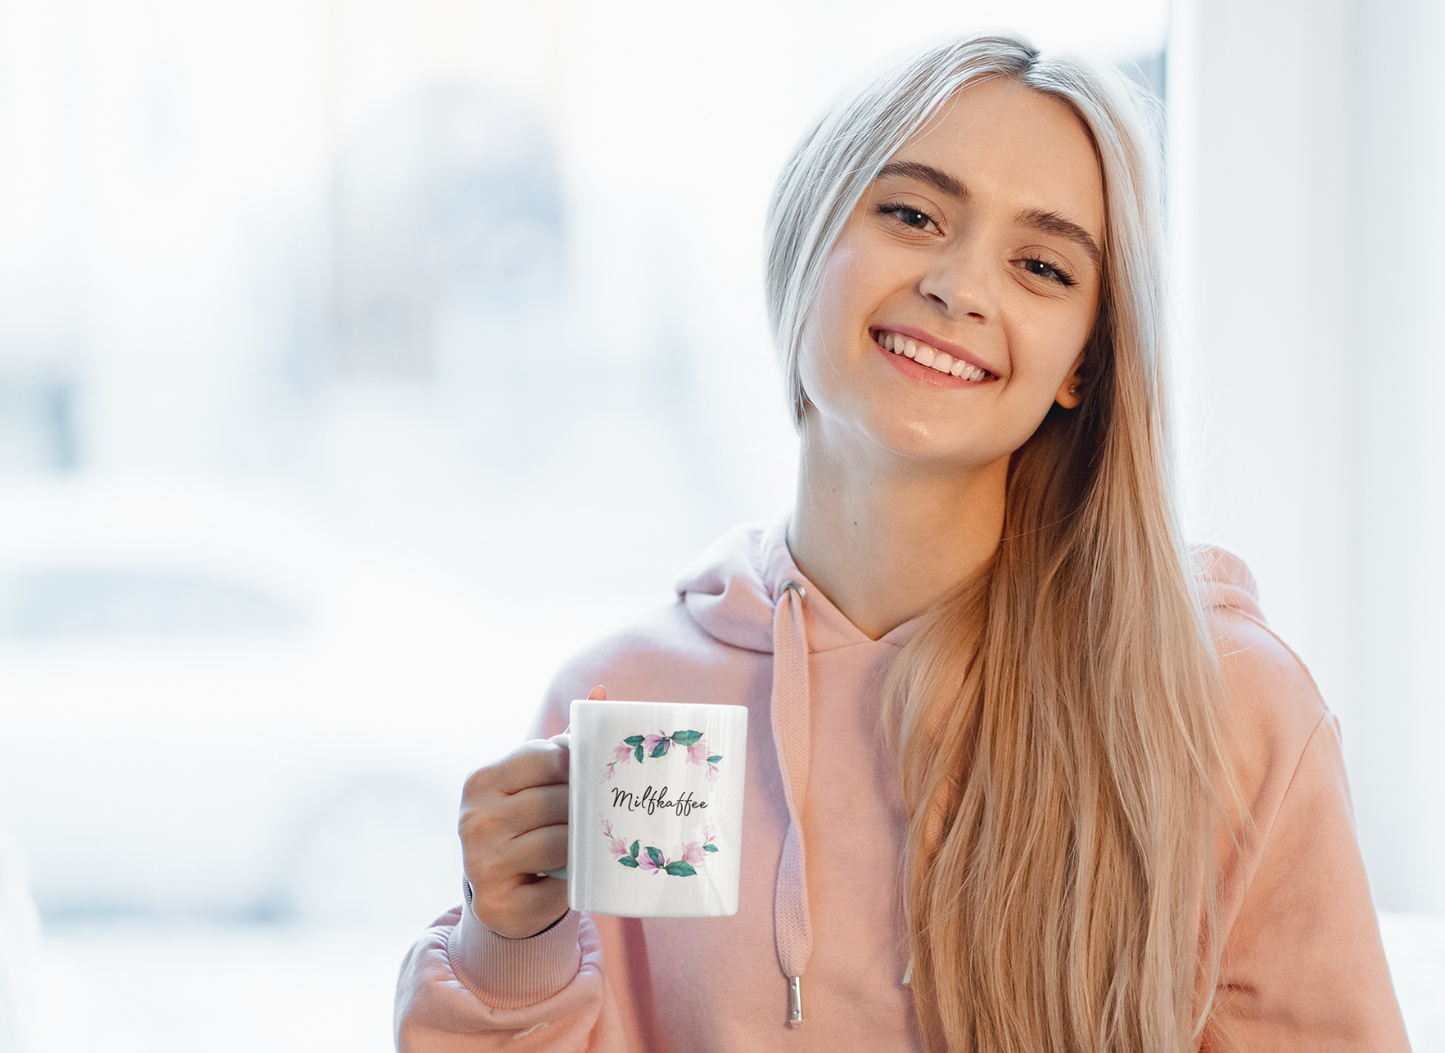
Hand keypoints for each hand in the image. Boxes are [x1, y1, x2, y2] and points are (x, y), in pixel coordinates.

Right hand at [458, 686, 604, 937]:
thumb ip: (565, 743)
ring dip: (585, 844)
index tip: (599, 773)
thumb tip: (602, 695)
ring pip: (558, 844)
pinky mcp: (497, 905)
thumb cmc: (529, 824)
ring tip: (600, 840)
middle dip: (587, 807)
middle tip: (613, 809)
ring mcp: (480, 865)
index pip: (542, 758)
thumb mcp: (537, 782)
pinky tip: (579, 878)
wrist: (502, 893)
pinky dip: (574, 884)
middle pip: (553, 802)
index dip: (578, 764)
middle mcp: (473, 820)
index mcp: (482, 781)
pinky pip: (555, 889)